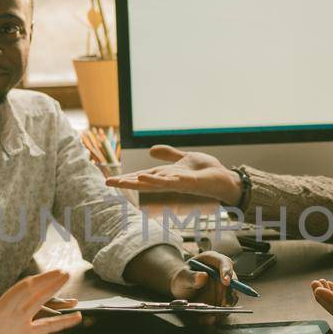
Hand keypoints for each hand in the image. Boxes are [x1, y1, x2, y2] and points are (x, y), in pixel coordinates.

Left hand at [0, 271, 81, 333]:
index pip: (18, 294)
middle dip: (49, 283)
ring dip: (56, 298)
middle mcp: (11, 314)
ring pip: (41, 306)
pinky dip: (60, 322)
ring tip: (75, 295)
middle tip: (66, 273)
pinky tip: (75, 319)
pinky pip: (45, 326)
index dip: (35, 284)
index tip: (51, 275)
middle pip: (33, 294)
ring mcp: (19, 322)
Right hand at [103, 145, 242, 202]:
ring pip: (155, 183)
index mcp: (166, 175)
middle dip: (126, 183)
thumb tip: (151, 149)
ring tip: (122, 181)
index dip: (127, 178)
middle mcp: (169, 181)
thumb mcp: (184, 158)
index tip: (109, 181)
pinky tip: (146, 177)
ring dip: (139, 182)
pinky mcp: (189, 183)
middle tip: (107, 183)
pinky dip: (158, 180)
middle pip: (144, 182)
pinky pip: (171, 182)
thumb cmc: (206, 172)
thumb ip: (168, 155)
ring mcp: (178, 183)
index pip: (143, 177)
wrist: (225, 179)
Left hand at [169, 250, 235, 327]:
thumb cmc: (182, 278)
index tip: (226, 282)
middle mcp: (222, 272)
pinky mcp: (223, 298)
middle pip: (232, 281)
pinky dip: (218, 314)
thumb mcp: (182, 276)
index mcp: (213, 260)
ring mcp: (224, 286)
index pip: (224, 262)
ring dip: (225, 307)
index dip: (227, 272)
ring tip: (214, 316)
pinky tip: (209, 319)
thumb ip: (191, 276)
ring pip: (231, 296)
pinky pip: (225, 307)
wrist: (181, 288)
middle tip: (224, 304)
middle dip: (229, 294)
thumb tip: (203, 277)